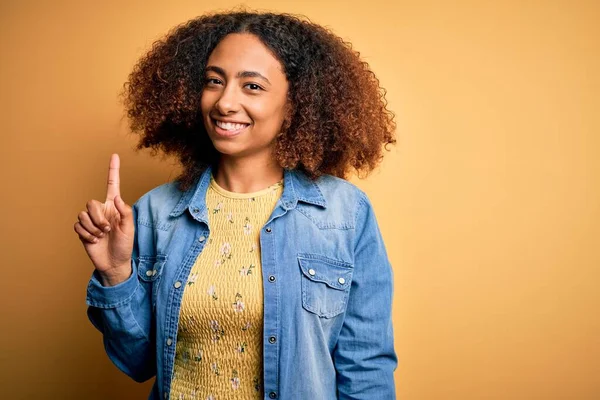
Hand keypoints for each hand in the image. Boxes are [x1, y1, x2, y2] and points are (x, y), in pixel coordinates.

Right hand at [74, 154, 134, 285]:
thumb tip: (117, 197)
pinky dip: (86, 234)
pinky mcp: (83, 230)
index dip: (113, 171)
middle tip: (107, 229)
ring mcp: (91, 220)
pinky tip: (94, 240)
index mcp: (114, 207)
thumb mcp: (130, 228)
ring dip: (93, 227)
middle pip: (91, 203)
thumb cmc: (125, 245)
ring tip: (102, 236)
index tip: (114, 155)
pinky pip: (78, 225)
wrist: (114, 263)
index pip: (112, 185)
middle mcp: (101, 211)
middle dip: (98, 217)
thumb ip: (125, 211)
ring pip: (83, 214)